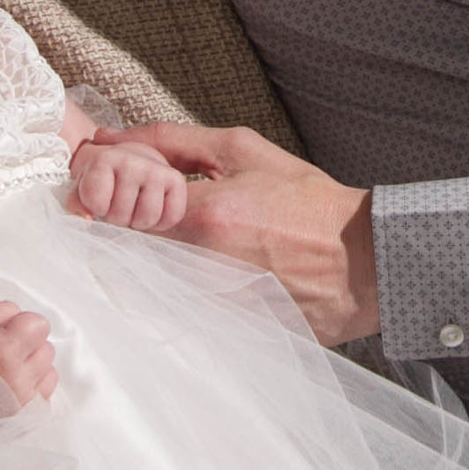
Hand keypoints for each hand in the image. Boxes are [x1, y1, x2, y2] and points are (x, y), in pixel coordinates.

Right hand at [0, 300, 56, 407]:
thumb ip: (1, 313)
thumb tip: (21, 315)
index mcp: (3, 353)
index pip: (39, 324)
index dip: (21, 325)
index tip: (4, 333)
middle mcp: (18, 381)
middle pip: (47, 347)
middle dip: (27, 345)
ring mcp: (22, 403)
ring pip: (49, 370)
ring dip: (32, 367)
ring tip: (3, 371)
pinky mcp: (23, 418)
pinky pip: (46, 394)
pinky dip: (32, 387)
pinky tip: (9, 386)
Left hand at [70, 139, 189, 230]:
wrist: (128, 158)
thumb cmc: (102, 179)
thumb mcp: (81, 190)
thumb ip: (75, 206)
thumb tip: (86, 220)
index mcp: (104, 159)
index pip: (96, 203)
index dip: (96, 209)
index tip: (97, 199)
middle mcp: (132, 161)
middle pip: (121, 216)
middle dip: (117, 219)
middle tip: (117, 205)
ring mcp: (157, 169)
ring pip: (147, 218)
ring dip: (138, 222)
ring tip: (133, 208)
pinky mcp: (176, 180)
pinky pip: (172, 216)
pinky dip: (161, 222)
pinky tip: (151, 210)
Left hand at [97, 125, 378, 343]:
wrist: (364, 261)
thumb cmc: (306, 202)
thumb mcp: (242, 150)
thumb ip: (171, 142)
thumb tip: (108, 139)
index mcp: (206, 215)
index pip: (118, 214)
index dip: (104, 204)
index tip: (106, 196)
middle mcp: (202, 264)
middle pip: (126, 254)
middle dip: (122, 235)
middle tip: (139, 219)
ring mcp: (210, 304)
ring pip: (146, 284)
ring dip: (146, 264)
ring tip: (183, 248)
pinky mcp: (221, 330)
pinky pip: (176, 310)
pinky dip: (174, 292)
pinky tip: (199, 276)